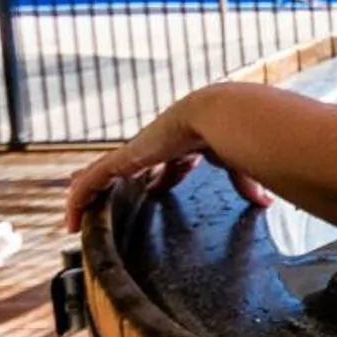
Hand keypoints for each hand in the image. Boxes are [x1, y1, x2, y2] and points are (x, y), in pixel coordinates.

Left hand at [62, 91, 272, 231]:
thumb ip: (244, 183)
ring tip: (73, 207)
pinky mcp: (123, 160)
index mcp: (183, 144)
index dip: (163, 174)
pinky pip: (92, 182)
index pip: (169, 161)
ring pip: (103, 173)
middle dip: (115, 173)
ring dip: (89, 188)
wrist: (220, 116)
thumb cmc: (231, 135)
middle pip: (129, 162)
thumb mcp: (236, 165)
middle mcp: (156, 146)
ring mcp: (136, 152)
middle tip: (100, 185)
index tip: (158, 186)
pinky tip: (70, 219)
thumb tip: (265, 202)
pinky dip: (79, 200)